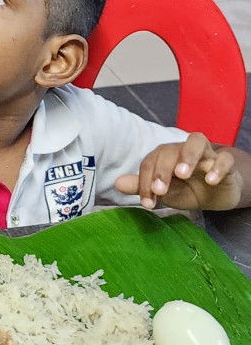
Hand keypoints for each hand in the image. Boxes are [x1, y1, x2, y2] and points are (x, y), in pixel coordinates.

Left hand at [114, 132, 243, 211]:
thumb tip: (117, 184)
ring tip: (182, 173)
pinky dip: (218, 166)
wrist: (218, 193)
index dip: (145, 181)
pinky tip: (211, 180)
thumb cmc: (187, 189)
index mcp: (165, 157)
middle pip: (169, 149)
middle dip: (162, 169)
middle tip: (160, 190)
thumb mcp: (165, 192)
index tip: (147, 203)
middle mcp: (183, 150)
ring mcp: (206, 154)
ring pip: (196, 141)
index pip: (150, 162)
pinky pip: (224, 158)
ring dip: (188, 155)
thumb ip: (143, 187)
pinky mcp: (226, 163)